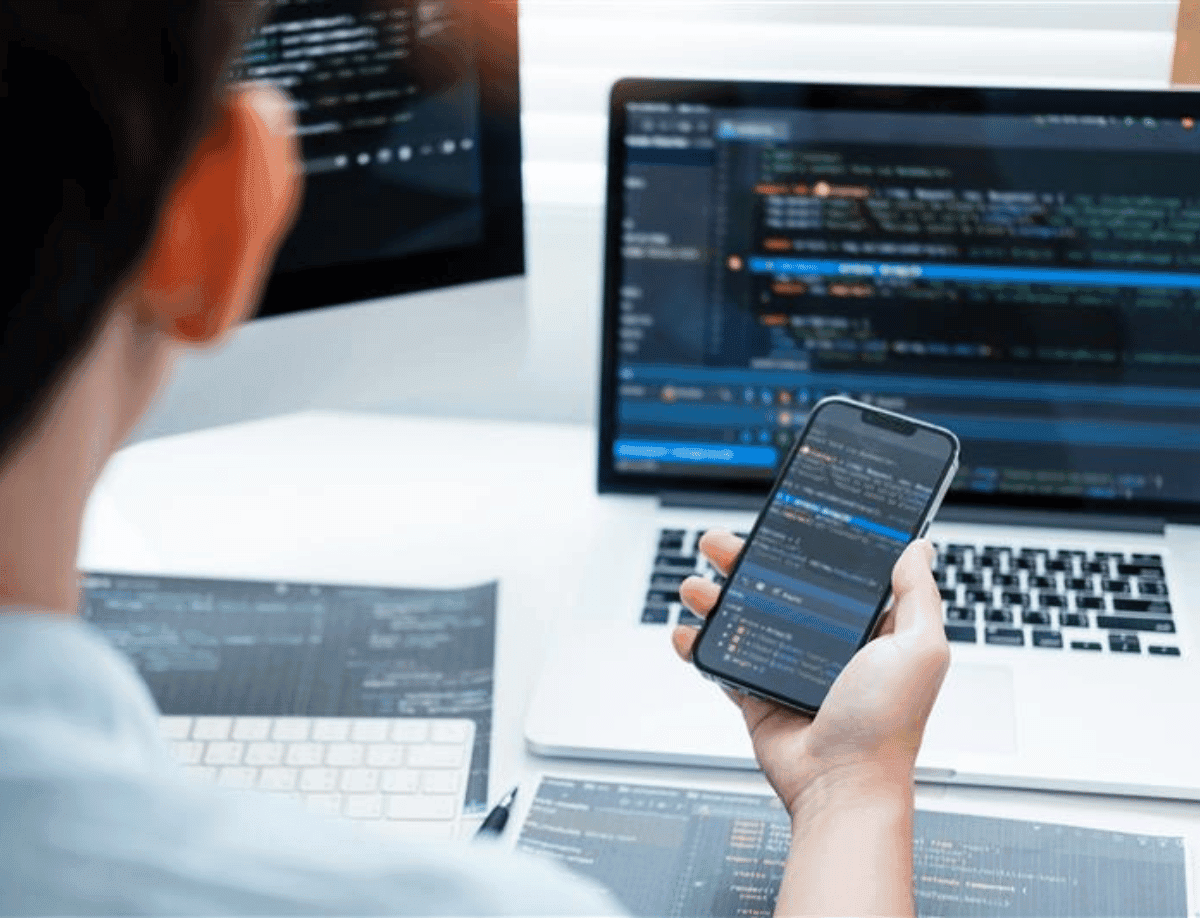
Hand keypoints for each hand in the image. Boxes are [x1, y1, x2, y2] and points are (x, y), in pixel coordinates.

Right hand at [671, 531, 949, 816]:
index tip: (783, 520)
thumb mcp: (919, 650)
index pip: (833, 573)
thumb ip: (919, 596)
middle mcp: (828, 645)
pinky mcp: (759, 696)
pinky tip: (687, 632)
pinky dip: (700, 646)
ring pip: (744, 619)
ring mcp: (790, 670)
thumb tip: (918, 548)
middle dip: (744, 562)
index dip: (807, 545)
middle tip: (718, 544)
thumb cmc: (886, 726)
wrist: (840, 787)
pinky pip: (724, 663)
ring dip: (714, 599)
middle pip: (777, 588)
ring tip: (696, 586)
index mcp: (869, 629)